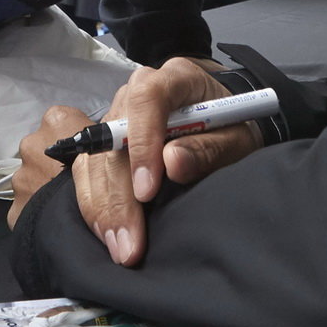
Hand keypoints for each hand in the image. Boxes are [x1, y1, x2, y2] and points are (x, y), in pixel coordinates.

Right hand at [8, 58, 262, 266]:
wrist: (227, 123)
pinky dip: (95, 206)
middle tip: (130, 243)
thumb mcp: (238, 139)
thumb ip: (209, 148)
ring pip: (94, 159)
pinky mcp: (105, 144)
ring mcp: (117, 117)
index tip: (147, 191)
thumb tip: (173, 163)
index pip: (146, 99)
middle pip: (113, 138)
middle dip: (119, 195)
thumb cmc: (235, 127)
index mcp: (174, 78)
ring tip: (118, 249)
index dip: (142, 143)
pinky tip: (105, 236)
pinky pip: (88, 172)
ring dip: (102, 207)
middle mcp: (136, 93)